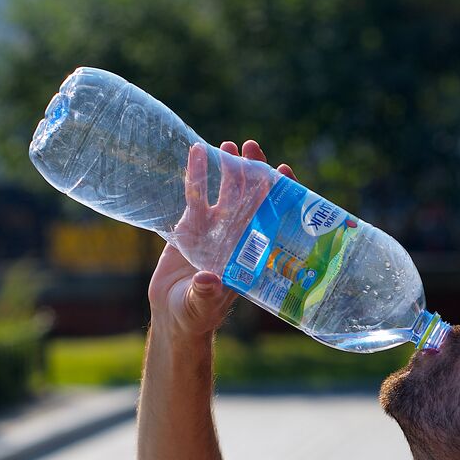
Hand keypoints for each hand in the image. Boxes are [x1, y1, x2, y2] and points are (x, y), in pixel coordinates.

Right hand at [147, 139, 295, 339]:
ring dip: (230, 169)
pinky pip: (196, 196)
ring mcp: (215, 230)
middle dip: (254, 172)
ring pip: (226, 193)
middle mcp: (237, 238)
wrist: (174, 315)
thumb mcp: (200, 306)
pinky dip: (197, 175)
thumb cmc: (194, 315)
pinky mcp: (192, 226)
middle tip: (253, 146)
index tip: (285, 172)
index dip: (280, 196)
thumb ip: (204, 293)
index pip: (272, 220)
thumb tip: (208, 279)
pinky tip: (197, 152)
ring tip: (230, 145)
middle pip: (251, 199)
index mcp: (250, 255)